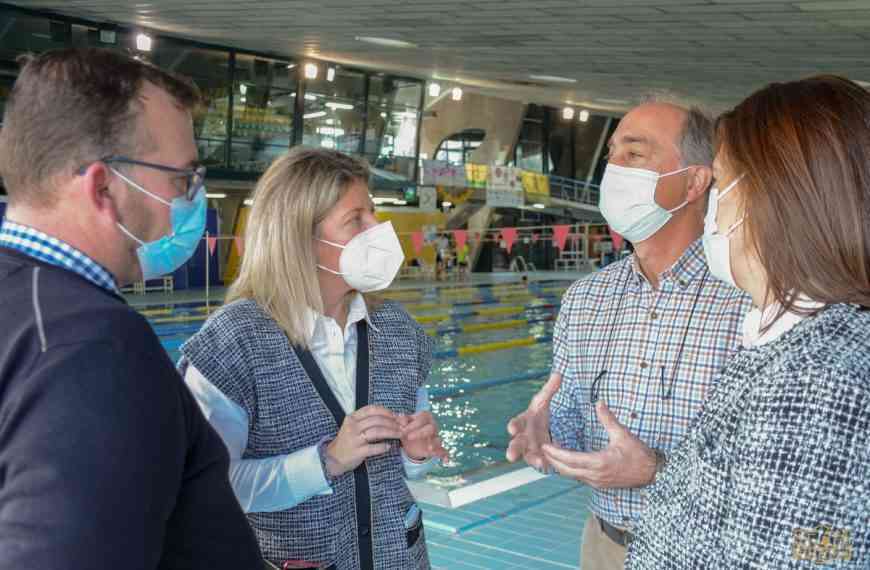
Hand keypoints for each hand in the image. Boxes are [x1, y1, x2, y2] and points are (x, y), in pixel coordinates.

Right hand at [325, 405, 400, 476]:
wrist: (334, 458)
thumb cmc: (348, 441)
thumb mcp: (354, 426)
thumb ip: (369, 421)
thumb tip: (393, 416)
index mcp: (352, 418)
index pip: (372, 409)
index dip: (386, 411)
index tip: (396, 415)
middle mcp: (352, 426)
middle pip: (377, 420)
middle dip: (392, 422)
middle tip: (402, 426)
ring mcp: (354, 439)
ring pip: (377, 432)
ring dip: (391, 432)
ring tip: (400, 434)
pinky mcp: (356, 452)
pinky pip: (373, 448)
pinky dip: (383, 447)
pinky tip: (389, 447)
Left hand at [398, 411, 448, 461]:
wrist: (410, 441)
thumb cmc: (408, 428)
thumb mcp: (404, 423)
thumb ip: (402, 420)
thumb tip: (401, 419)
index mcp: (426, 417)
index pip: (422, 417)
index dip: (413, 423)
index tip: (403, 429)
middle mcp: (433, 425)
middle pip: (431, 427)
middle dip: (420, 432)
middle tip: (408, 437)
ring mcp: (436, 437)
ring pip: (437, 440)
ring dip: (434, 444)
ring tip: (429, 448)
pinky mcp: (437, 448)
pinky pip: (443, 451)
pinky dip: (445, 456)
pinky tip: (446, 460)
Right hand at [505, 372, 561, 470]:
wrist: (544, 428)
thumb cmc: (539, 414)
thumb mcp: (543, 401)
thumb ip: (549, 389)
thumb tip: (558, 374)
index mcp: (523, 422)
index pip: (516, 423)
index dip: (513, 426)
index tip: (511, 428)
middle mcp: (524, 436)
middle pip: (516, 443)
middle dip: (513, 449)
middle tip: (510, 456)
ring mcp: (530, 448)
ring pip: (527, 456)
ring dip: (531, 459)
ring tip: (538, 462)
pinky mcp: (539, 457)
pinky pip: (540, 461)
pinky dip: (543, 464)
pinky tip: (548, 465)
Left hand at [541, 401, 656, 488]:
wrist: (652, 474)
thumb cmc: (639, 455)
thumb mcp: (623, 434)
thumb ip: (608, 419)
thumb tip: (599, 402)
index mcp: (599, 463)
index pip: (571, 460)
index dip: (556, 453)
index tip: (545, 445)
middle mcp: (595, 475)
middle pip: (567, 470)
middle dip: (552, 460)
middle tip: (541, 449)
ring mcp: (597, 482)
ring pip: (572, 475)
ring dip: (560, 466)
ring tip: (550, 453)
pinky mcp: (599, 484)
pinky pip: (579, 478)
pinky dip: (570, 470)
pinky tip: (566, 461)